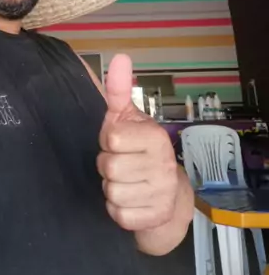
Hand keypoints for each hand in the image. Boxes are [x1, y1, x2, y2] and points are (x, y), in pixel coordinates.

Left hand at [96, 54, 178, 232]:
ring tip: (125, 182)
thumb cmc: (138, 150)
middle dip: (107, 167)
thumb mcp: (127, 118)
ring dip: (111, 189)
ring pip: (112, 192)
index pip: (111, 138)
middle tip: (120, 165)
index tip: (118, 144)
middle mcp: (164, 165)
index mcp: (156, 137)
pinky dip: (116, 210)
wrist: (167, 195)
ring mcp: (162, 193)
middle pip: (108, 167)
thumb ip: (119, 89)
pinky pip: (118, 214)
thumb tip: (120, 56)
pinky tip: (129, 201)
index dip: (108, 142)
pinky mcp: (155, 217)